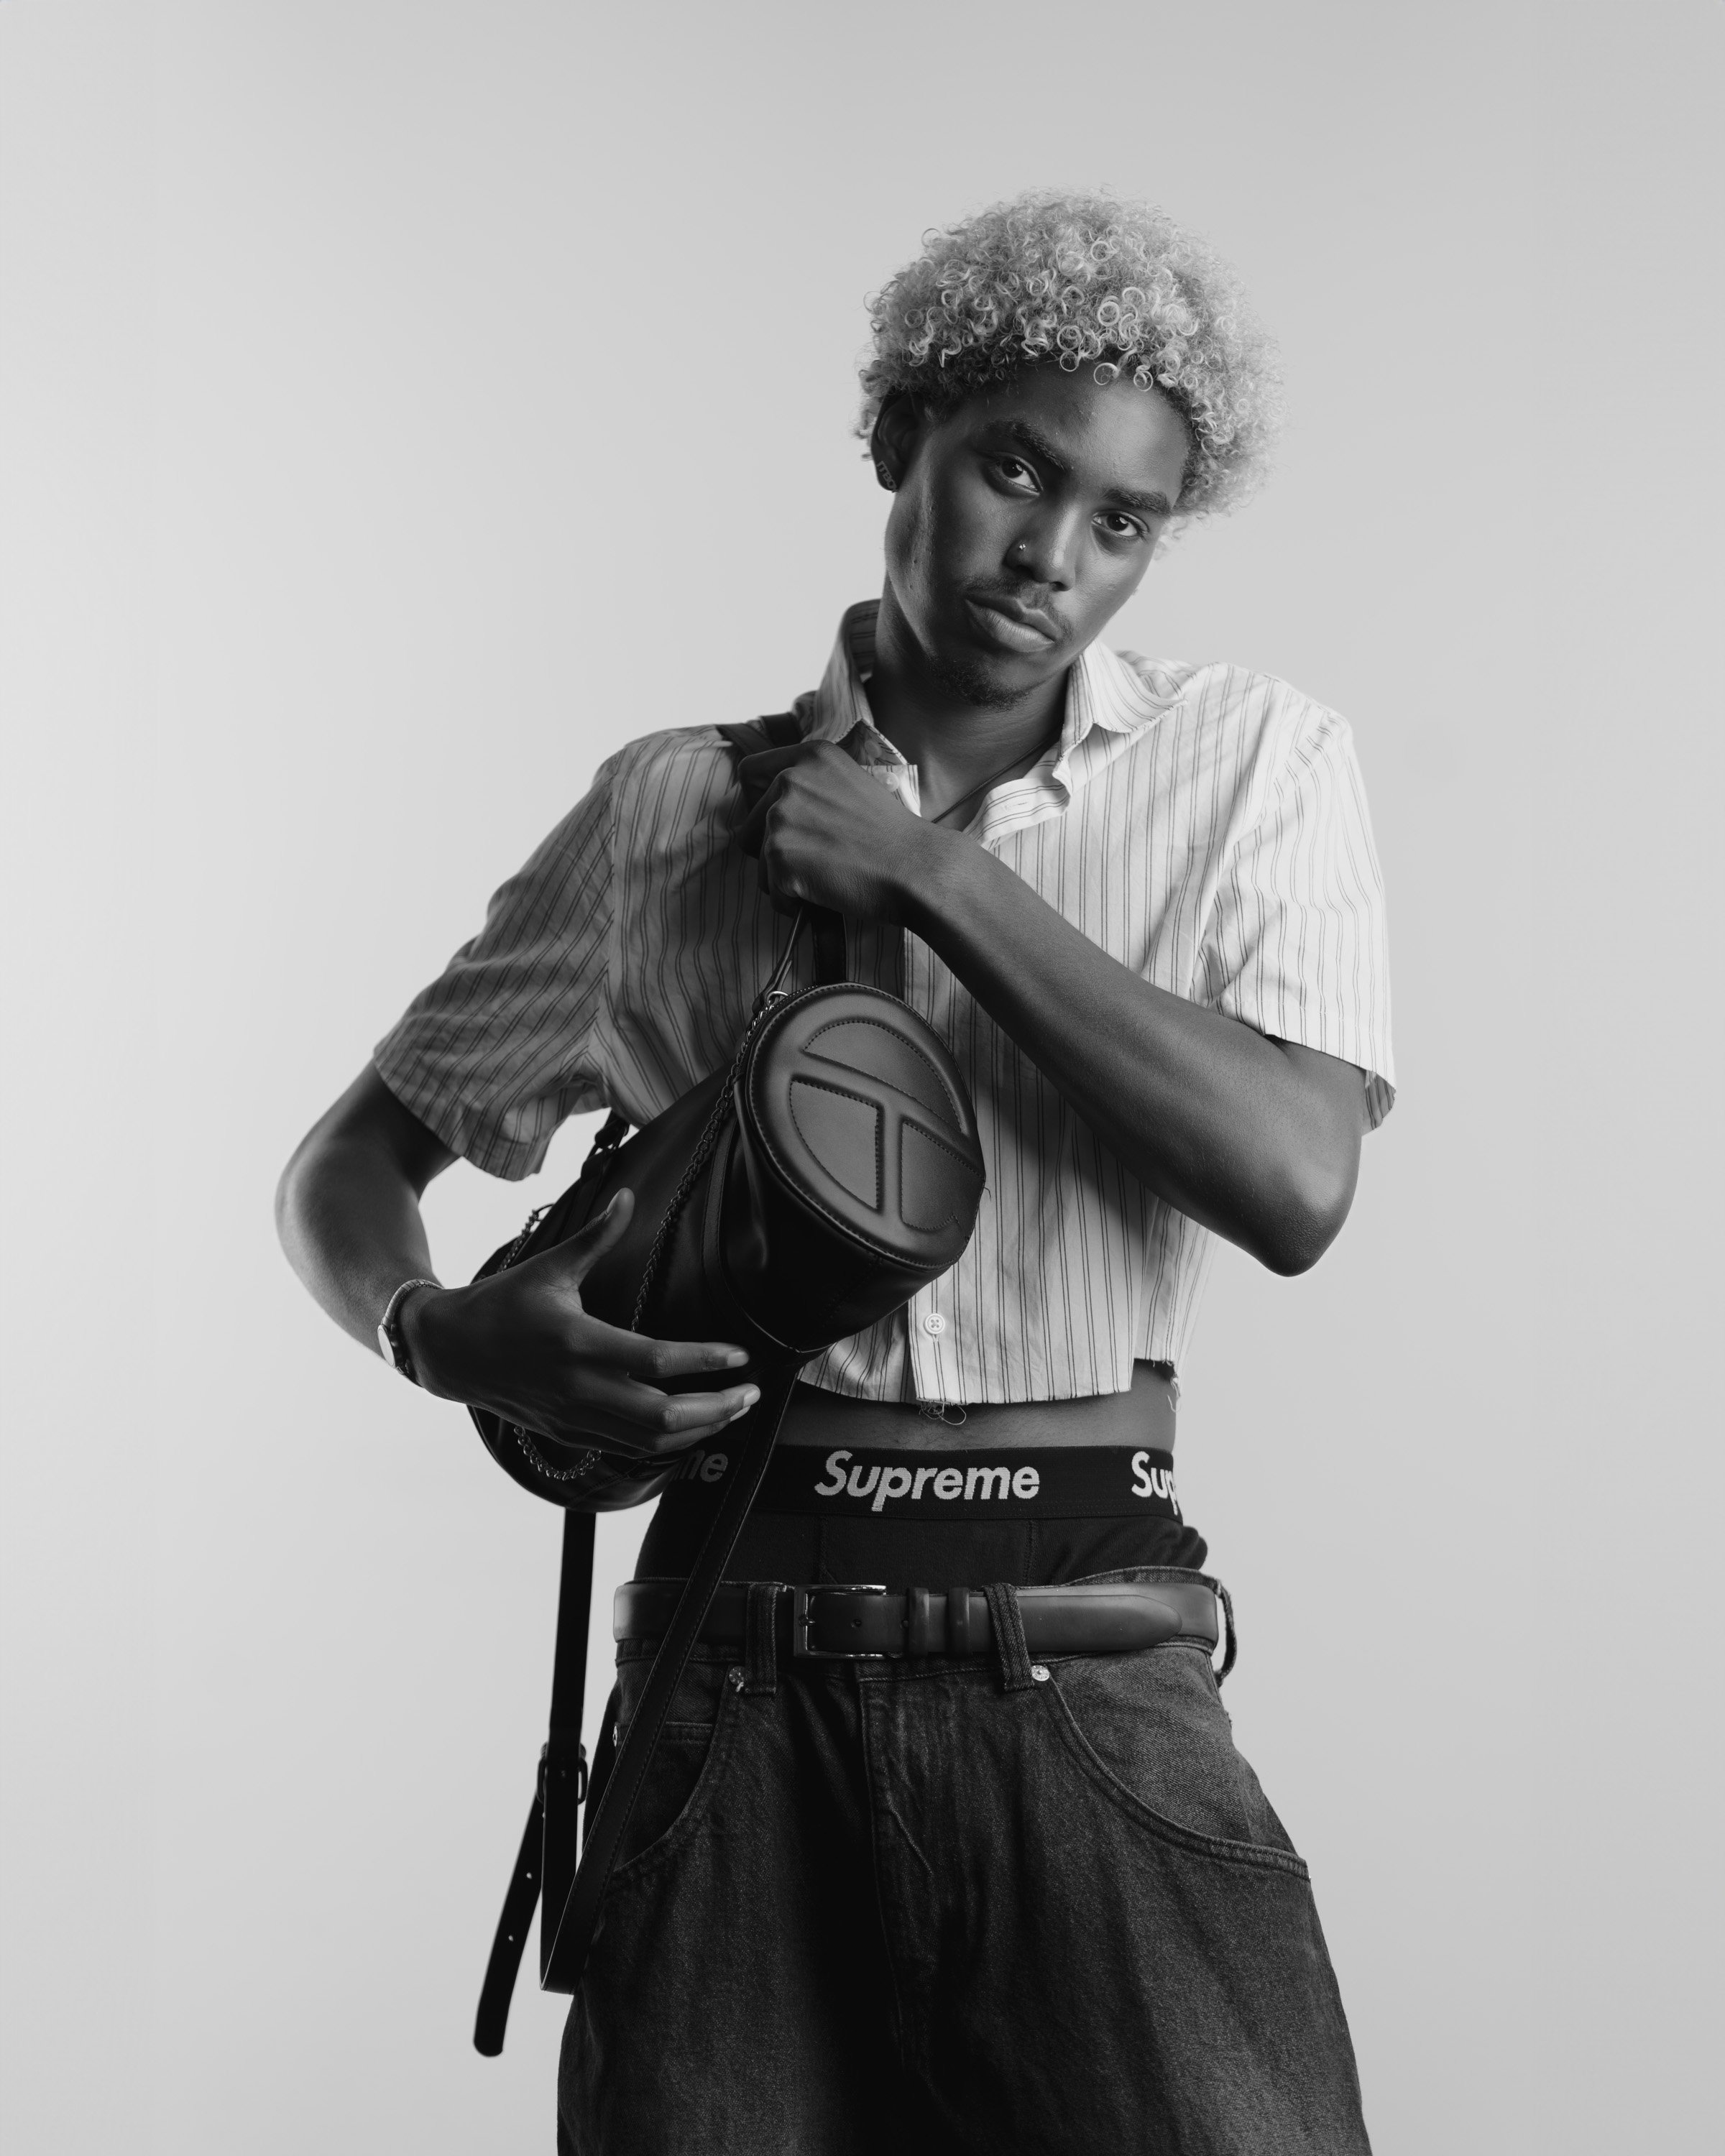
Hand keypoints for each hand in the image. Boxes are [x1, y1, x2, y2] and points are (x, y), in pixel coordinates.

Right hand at [403, 1190, 759, 1454]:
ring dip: (698, 1431)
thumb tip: (627, 1197)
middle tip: (749, 1394)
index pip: (656, 1361)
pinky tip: (690, 1429)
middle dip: (715, 1409)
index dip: (704, 1361)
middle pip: (662, 1416)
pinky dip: (665, 1445)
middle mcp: (579, 1387)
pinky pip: (627, 1450)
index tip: (740, 1357)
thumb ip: (596, 1237)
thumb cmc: (501, 1303)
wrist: (449, 1351)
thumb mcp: (549, 1267)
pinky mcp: (568, 1432)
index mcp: (579, 1342)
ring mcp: (573, 1416)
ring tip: (731, 1411)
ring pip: (648, 1442)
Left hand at [735, 741, 943, 920]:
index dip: (758, 802)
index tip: (778, 823)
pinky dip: (795, 902)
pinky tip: (827, 893)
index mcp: (810, 757)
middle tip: (816, 860)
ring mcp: (781, 817)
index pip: (750, 772)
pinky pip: (773, 892)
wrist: (915, 867)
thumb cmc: (893, 837)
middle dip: (774, 851)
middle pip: (748, 826)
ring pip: (759, 862)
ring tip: (827, 877)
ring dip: (786, 878)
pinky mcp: (779, 855)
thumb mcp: (853, 784)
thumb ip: (814, 785)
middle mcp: (789, 780)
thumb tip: (780, 807)